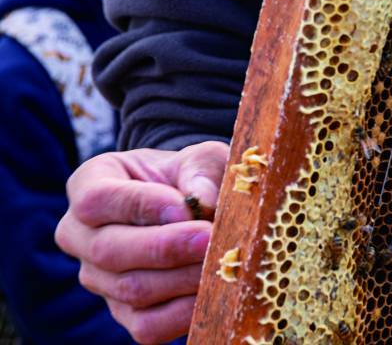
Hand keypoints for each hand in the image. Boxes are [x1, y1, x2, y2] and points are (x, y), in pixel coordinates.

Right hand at [55, 141, 228, 344]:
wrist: (188, 205)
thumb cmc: (188, 174)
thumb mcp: (198, 158)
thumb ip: (201, 170)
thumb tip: (203, 199)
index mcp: (89, 184)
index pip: (96, 200)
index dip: (139, 206)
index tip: (184, 207)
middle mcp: (80, 235)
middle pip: (108, 251)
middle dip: (165, 247)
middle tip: (210, 238)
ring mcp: (98, 279)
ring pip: (130, 289)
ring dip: (180, 278)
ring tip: (218, 260)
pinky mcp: (123, 314)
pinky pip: (147, 325)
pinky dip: (183, 311)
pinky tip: (212, 289)